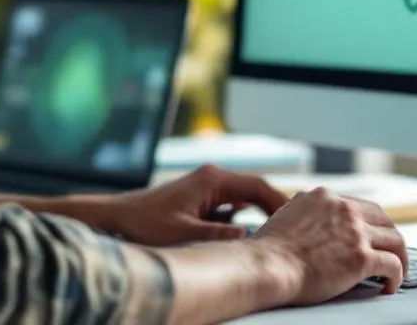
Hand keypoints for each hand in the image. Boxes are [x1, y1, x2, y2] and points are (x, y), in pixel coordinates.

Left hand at [103, 164, 288, 245]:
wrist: (118, 218)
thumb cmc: (145, 224)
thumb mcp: (183, 235)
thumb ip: (217, 236)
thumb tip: (249, 238)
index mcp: (212, 180)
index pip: (259, 186)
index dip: (280, 204)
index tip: (297, 223)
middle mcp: (213, 177)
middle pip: (256, 189)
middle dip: (277, 208)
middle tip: (297, 229)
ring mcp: (208, 186)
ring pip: (246, 196)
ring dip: (263, 212)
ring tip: (282, 232)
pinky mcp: (202, 197)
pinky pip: (234, 204)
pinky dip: (247, 216)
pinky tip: (256, 234)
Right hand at [250, 187, 406, 303]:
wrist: (267, 265)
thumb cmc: (269, 249)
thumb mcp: (286, 214)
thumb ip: (304, 212)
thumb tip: (307, 219)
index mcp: (325, 197)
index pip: (360, 206)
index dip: (370, 224)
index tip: (372, 237)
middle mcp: (343, 209)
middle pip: (383, 219)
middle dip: (389, 237)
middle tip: (390, 252)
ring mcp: (354, 232)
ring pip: (395, 240)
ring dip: (400, 256)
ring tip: (397, 271)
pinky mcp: (361, 258)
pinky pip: (393, 264)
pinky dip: (398, 276)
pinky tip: (391, 285)